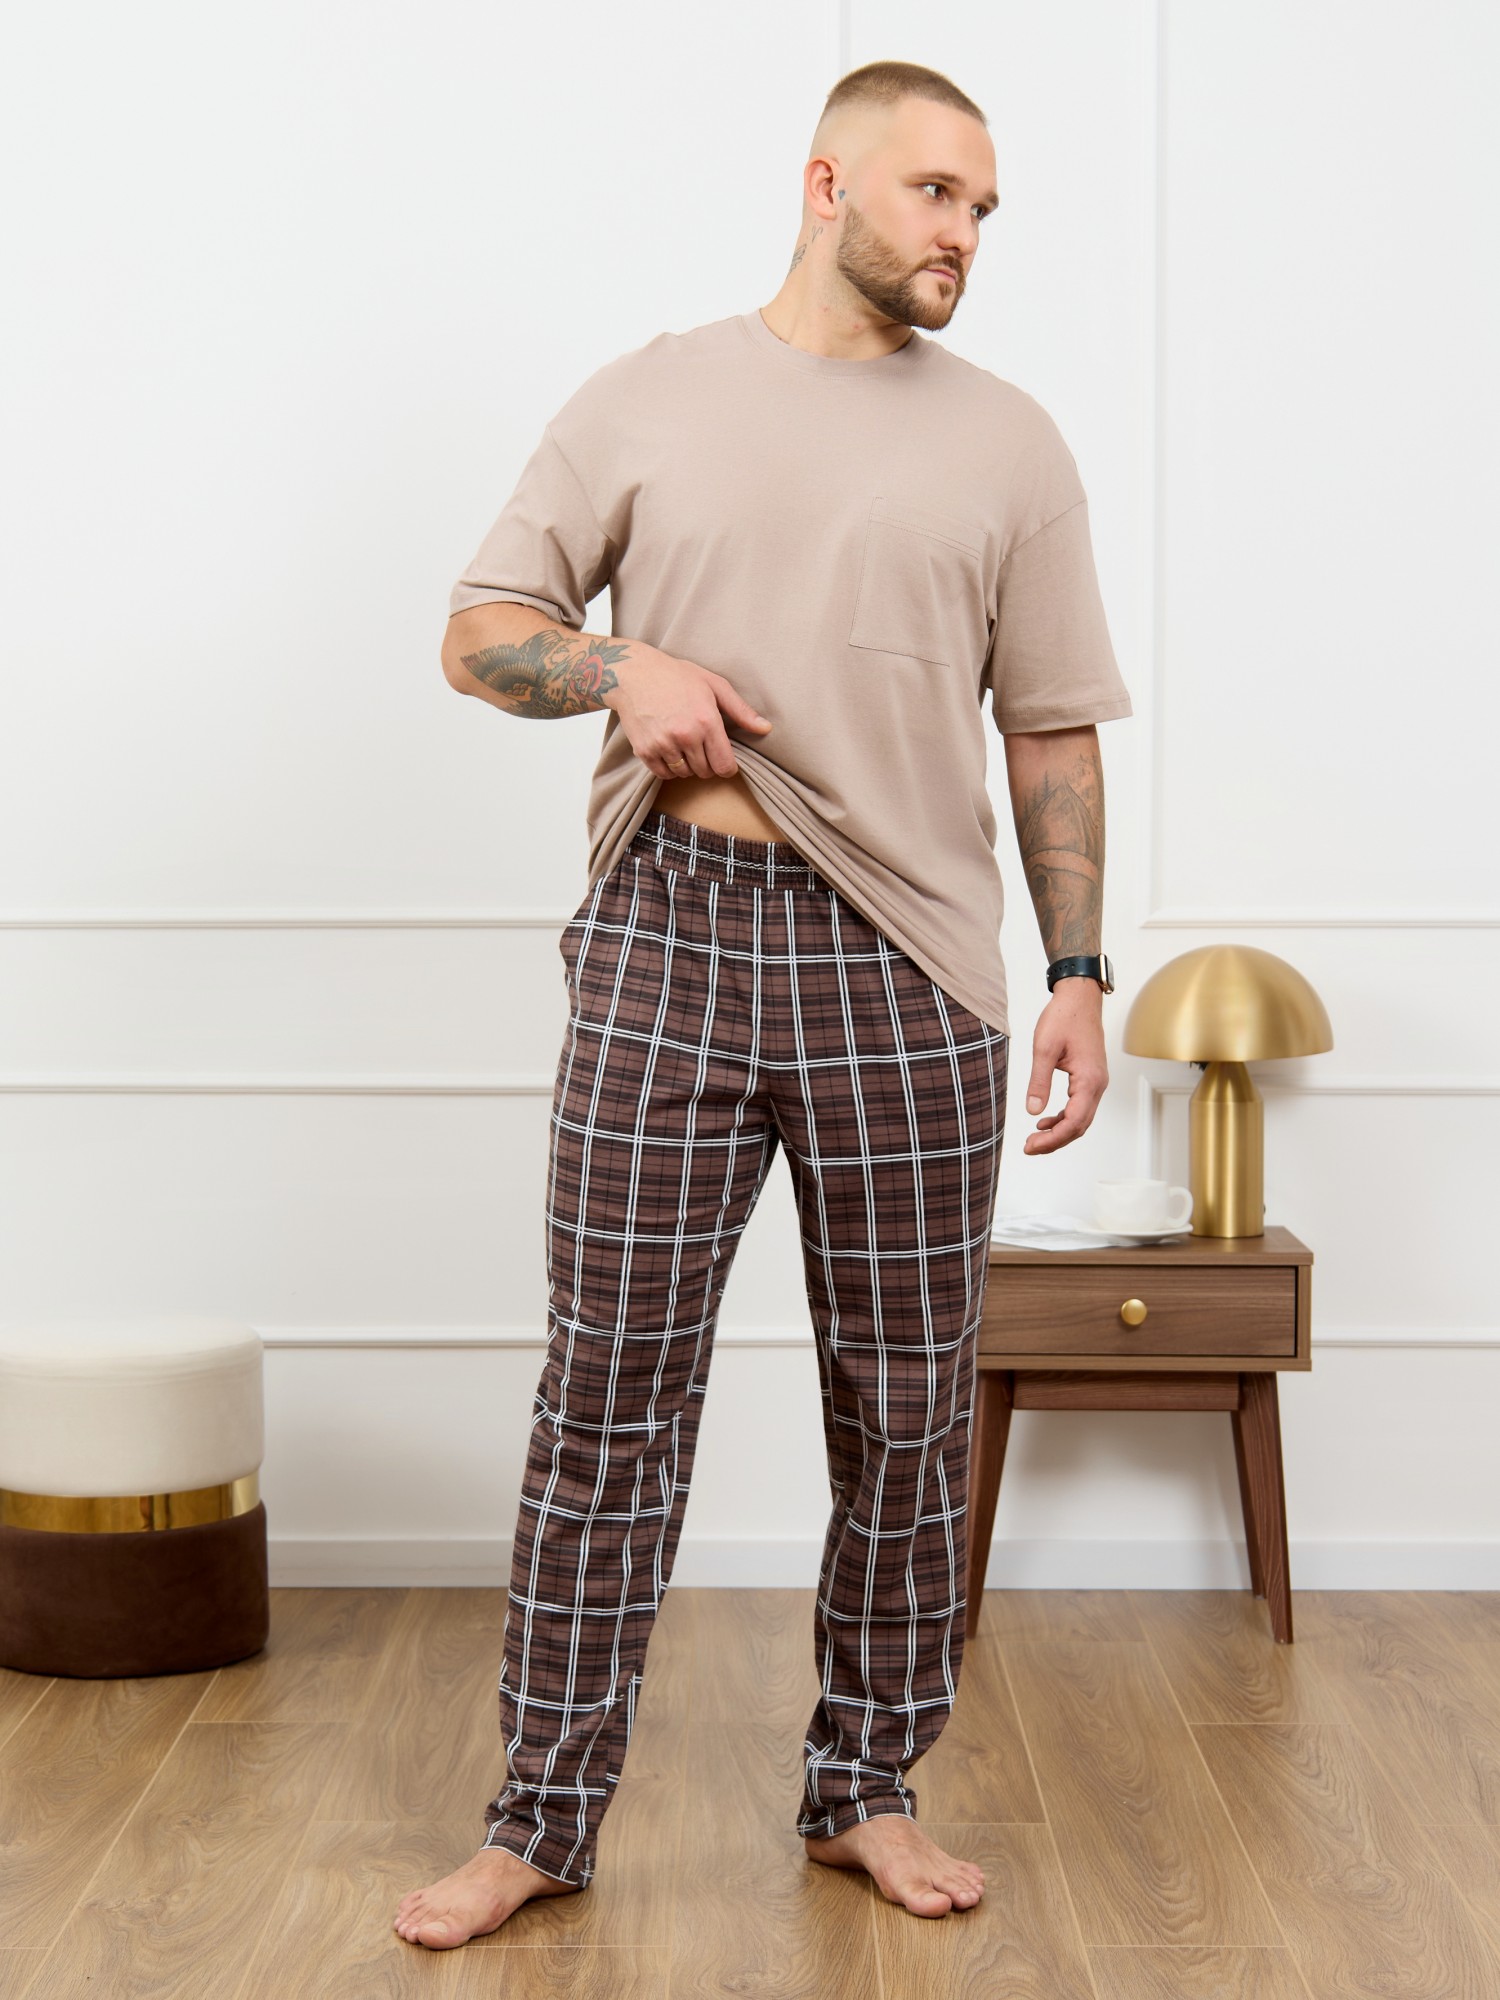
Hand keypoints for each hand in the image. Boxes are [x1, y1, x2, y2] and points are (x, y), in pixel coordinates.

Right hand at [601, 646, 772, 780]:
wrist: (634, 674)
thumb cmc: (677, 676)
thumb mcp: (714, 685)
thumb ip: (741, 710)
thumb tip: (766, 729)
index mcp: (706, 721)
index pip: (724, 766)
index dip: (727, 767)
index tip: (724, 760)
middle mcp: (685, 736)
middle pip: (705, 772)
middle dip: (707, 763)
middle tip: (701, 745)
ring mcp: (663, 744)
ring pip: (684, 774)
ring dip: (687, 765)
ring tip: (684, 744)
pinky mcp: (644, 750)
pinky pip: (664, 774)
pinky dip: (669, 767)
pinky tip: (669, 749)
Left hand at [1021, 982, 1108, 1153]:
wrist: (1080, 997)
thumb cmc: (1064, 1017)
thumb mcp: (1044, 1049)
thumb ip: (1038, 1082)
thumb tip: (1032, 1110)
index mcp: (1089, 1080)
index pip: (1073, 1122)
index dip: (1052, 1139)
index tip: (1031, 1145)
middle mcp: (1097, 1084)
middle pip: (1079, 1126)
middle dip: (1055, 1141)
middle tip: (1029, 1147)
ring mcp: (1096, 1082)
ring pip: (1081, 1118)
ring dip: (1059, 1131)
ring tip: (1035, 1138)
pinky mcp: (1090, 1078)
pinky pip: (1080, 1106)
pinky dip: (1063, 1118)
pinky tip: (1045, 1119)